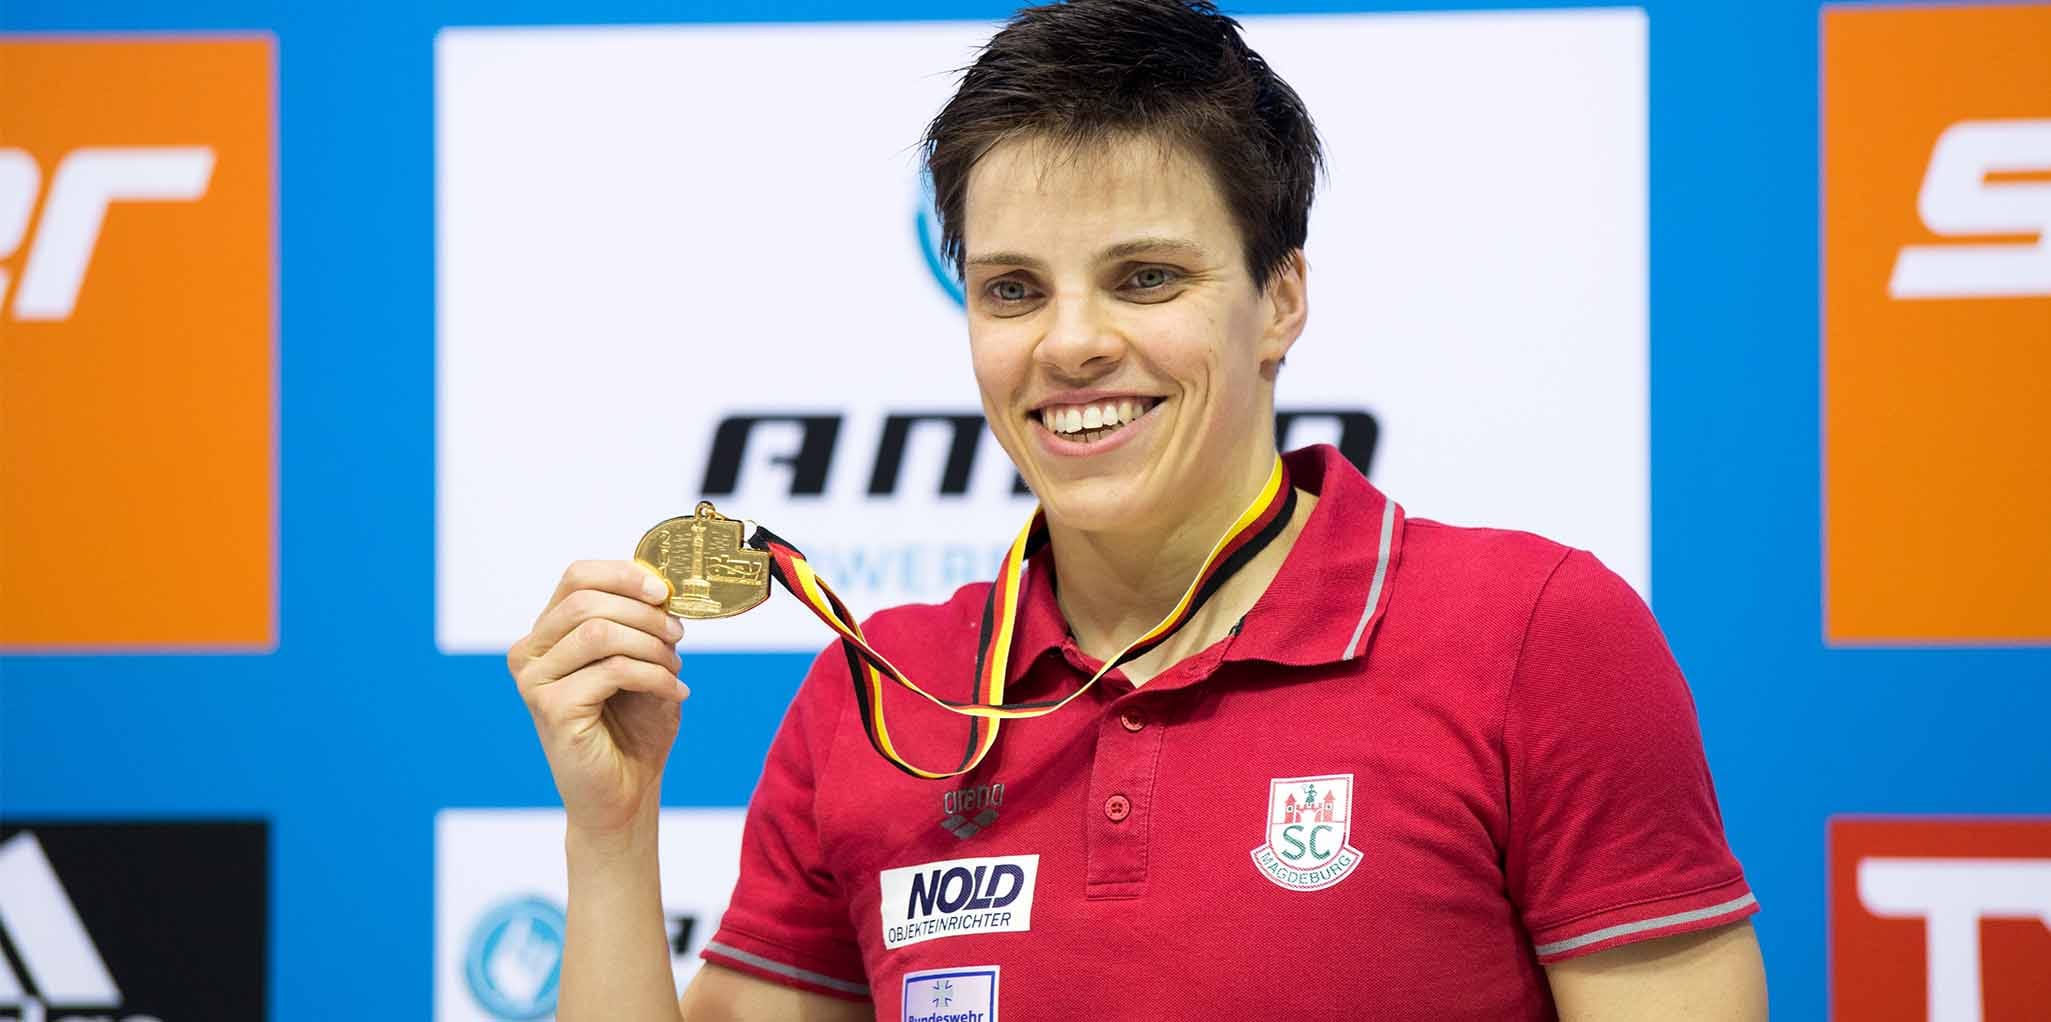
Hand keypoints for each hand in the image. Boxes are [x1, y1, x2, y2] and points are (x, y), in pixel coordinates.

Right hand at [508, 560, 686, 834]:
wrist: (626, 791)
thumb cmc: (633, 725)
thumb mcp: (642, 659)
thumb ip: (641, 621)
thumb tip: (660, 584)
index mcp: (548, 634)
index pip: (577, 577)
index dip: (623, 574)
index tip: (664, 592)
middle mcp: (530, 653)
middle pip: (587, 601)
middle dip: (645, 614)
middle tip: (678, 637)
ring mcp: (535, 681)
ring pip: (599, 632)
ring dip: (651, 646)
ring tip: (675, 669)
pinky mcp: (551, 708)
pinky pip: (612, 670)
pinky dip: (654, 676)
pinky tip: (673, 694)